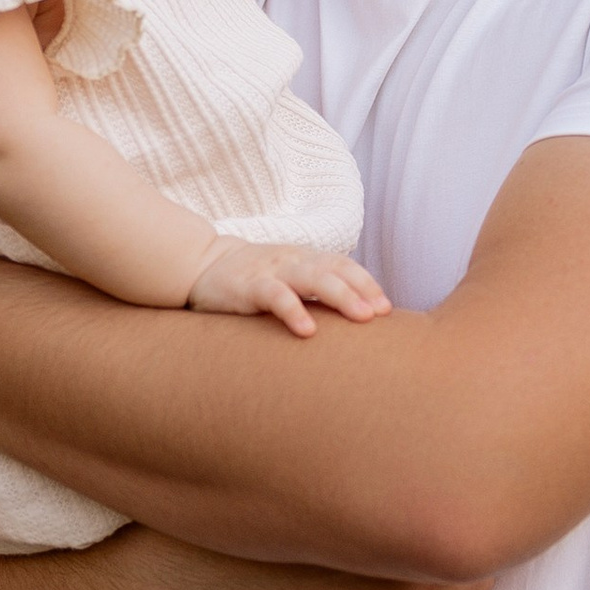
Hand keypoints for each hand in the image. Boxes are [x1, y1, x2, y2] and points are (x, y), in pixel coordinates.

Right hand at [187, 238, 390, 336]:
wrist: (203, 265)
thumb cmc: (256, 279)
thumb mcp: (289, 277)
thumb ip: (316, 290)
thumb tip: (355, 319)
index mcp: (307, 259)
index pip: (344, 265)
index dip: (367, 284)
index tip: (386, 309)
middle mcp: (295, 261)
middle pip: (335, 269)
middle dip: (362, 290)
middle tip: (380, 314)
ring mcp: (273, 271)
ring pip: (313, 277)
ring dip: (341, 296)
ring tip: (361, 317)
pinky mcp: (249, 286)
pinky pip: (275, 296)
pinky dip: (294, 311)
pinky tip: (308, 330)